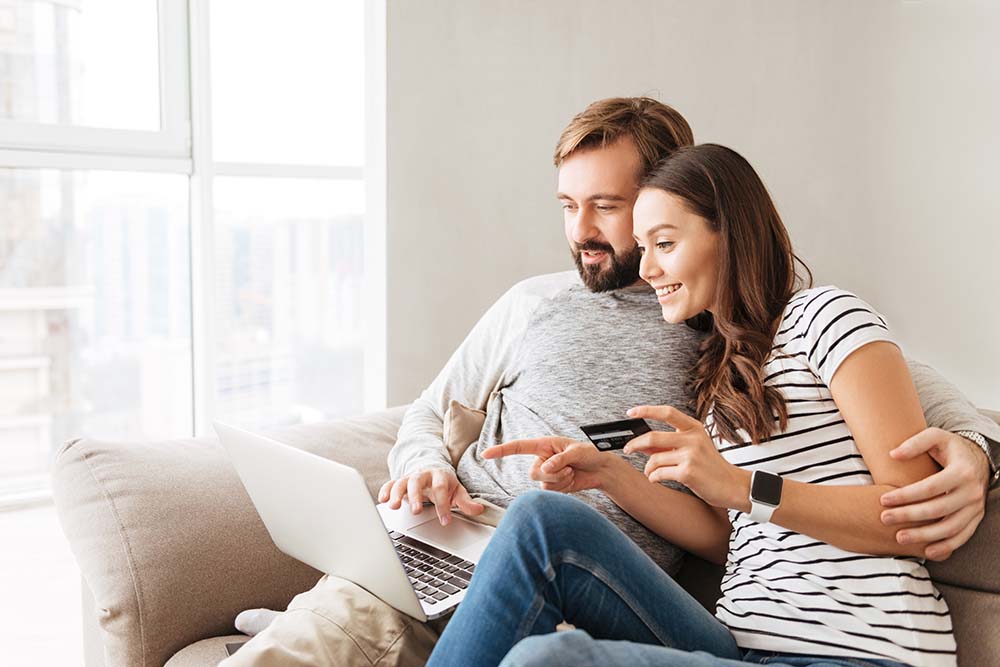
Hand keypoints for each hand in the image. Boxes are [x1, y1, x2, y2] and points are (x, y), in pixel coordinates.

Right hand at [377, 468, 483, 525]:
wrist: (432, 470)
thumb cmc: (445, 484)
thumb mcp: (458, 491)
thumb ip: (466, 502)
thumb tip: (479, 510)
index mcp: (440, 476)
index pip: (441, 489)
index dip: (443, 505)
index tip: (445, 521)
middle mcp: (424, 474)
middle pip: (418, 482)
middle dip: (416, 496)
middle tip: (416, 511)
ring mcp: (410, 477)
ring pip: (402, 482)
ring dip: (397, 494)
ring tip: (394, 507)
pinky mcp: (400, 481)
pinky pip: (391, 483)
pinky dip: (385, 490)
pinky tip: (383, 500)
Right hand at [482, 437, 610, 492]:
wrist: (601, 470)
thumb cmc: (590, 454)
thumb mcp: (577, 452)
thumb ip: (560, 459)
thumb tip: (545, 468)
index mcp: (544, 445)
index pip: (518, 447)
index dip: (501, 450)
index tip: (485, 453)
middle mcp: (542, 459)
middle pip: (532, 473)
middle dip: (551, 474)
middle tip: (568, 469)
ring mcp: (547, 473)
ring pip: (542, 484)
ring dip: (560, 481)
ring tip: (571, 473)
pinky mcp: (553, 485)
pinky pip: (551, 491)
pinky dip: (564, 488)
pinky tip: (572, 481)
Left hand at [623, 405, 747, 508]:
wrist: (732, 485)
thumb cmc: (710, 467)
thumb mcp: (693, 448)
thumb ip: (669, 444)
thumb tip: (641, 443)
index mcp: (694, 428)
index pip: (667, 412)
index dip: (646, 410)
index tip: (631, 412)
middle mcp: (693, 438)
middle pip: (653, 437)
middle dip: (634, 444)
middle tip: (627, 449)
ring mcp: (691, 455)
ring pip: (654, 459)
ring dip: (647, 468)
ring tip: (650, 472)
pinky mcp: (688, 472)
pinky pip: (659, 473)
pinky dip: (653, 477)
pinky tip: (656, 479)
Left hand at [880, 428, 988, 559]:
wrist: (977, 459)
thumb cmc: (949, 447)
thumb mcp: (935, 436)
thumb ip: (915, 442)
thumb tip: (893, 454)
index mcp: (961, 471)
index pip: (930, 487)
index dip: (906, 495)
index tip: (883, 499)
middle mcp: (972, 491)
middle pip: (938, 509)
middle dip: (909, 516)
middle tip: (885, 518)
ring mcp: (975, 507)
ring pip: (950, 527)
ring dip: (924, 535)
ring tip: (899, 537)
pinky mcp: (975, 517)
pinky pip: (963, 536)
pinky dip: (946, 546)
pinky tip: (927, 552)